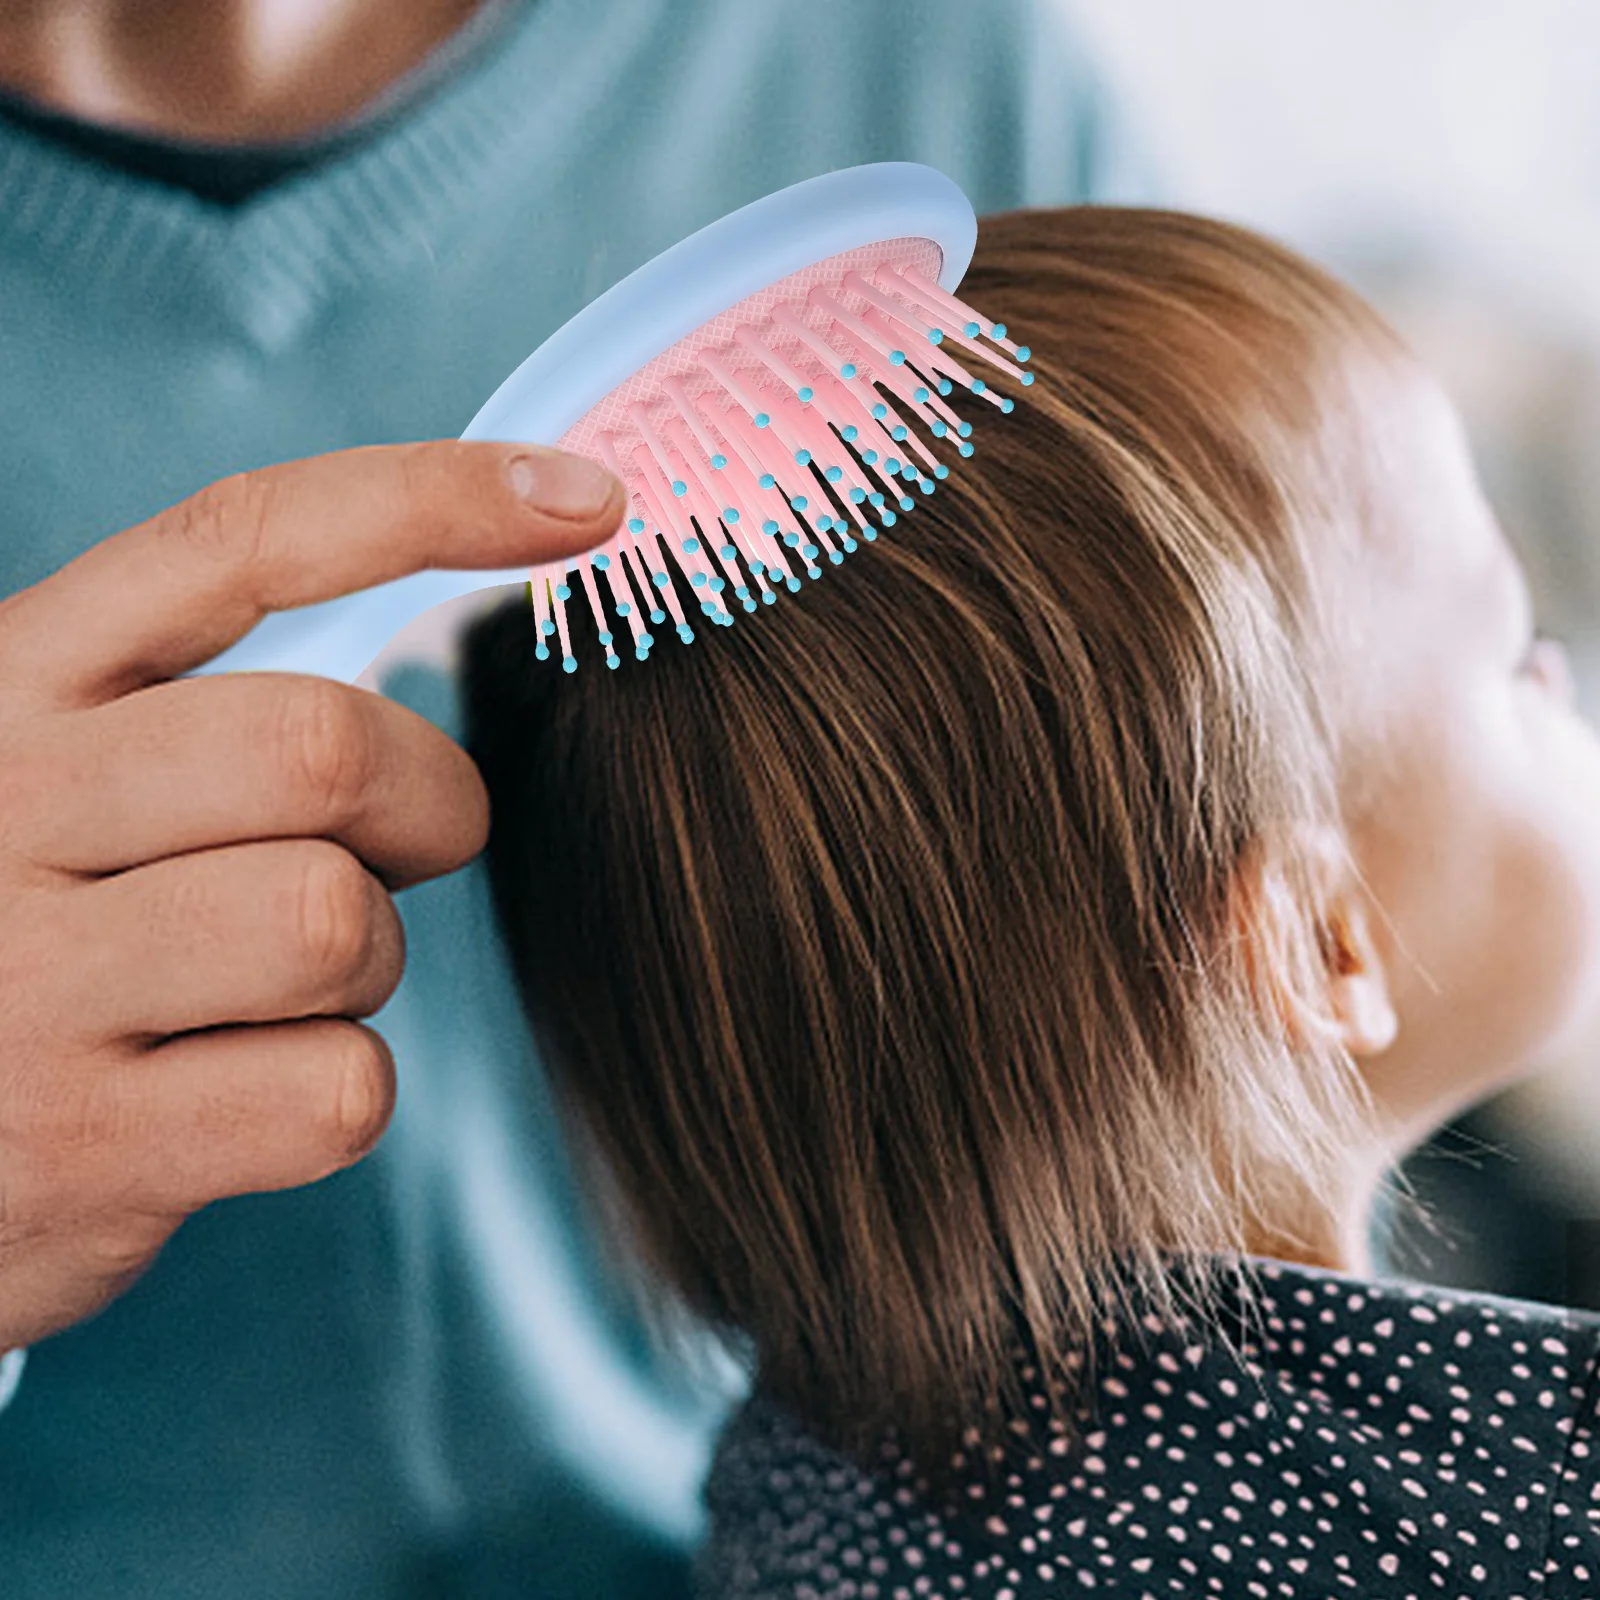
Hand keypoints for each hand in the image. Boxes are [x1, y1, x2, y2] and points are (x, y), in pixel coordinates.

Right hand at [0, 441, 620, 1349]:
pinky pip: (335, 1090)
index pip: (240, 544)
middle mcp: (2, 808)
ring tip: (277, 991)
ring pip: (337, 919)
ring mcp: (25, 983)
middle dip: (425, 803)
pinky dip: (335, 1095)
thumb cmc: (22, 945)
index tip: (589, 501)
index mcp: (13, 687)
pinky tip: (238, 1097)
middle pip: (324, 745)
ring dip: (368, 961)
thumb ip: (197, 708)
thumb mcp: (61, 786)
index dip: (431, 501)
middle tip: (399, 852)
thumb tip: (442, 663)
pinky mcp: (83, 1146)